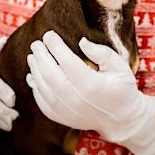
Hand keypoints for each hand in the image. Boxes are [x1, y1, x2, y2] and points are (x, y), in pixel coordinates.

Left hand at [26, 30, 148, 140]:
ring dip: (35, 70)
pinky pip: (42, 101)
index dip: (55, 45)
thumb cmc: (121, 88)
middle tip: (36, 43)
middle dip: (40, 56)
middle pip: (50, 74)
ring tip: (33, 56)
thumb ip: (101, 53)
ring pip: (43, 87)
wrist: (121, 119)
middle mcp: (76, 99)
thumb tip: (81, 42)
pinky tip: (33, 75)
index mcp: (91, 84)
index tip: (49, 34)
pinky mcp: (61, 118)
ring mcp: (67, 111)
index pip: (67, 60)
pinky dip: (35, 87)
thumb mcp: (119, 67)